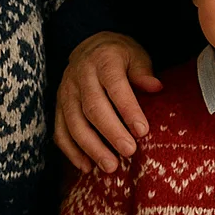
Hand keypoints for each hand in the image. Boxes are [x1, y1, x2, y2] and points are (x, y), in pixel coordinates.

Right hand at [55, 32, 161, 171]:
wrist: (89, 47)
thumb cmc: (119, 55)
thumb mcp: (135, 55)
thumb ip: (143, 72)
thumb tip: (156, 87)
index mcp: (103, 60)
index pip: (115, 86)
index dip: (128, 109)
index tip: (142, 131)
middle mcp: (81, 75)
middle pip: (93, 107)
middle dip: (111, 132)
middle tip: (129, 152)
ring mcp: (66, 91)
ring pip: (74, 122)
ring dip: (91, 147)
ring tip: (110, 166)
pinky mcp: (58, 106)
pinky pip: (60, 131)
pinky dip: (71, 151)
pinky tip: (86, 167)